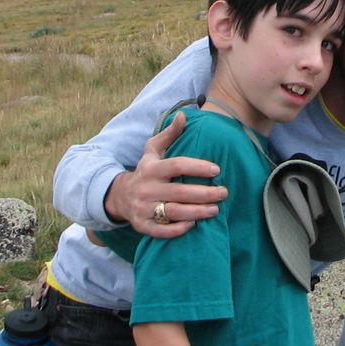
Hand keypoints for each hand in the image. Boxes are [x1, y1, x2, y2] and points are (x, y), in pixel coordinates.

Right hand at [103, 110, 226, 236]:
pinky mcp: (143, 226)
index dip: (197, 167)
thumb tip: (183, 115)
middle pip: (179, 192)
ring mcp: (143, 208)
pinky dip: (178, 229)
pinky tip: (194, 224)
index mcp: (151, 168)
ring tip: (215, 209)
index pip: (177, 165)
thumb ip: (169, 134)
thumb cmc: (146, 171)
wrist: (120, 196)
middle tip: (224, 192)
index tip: (217, 170)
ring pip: (174, 212)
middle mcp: (146, 188)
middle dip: (205, 193)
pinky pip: (162, 230)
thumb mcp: (152, 150)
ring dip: (197, 212)